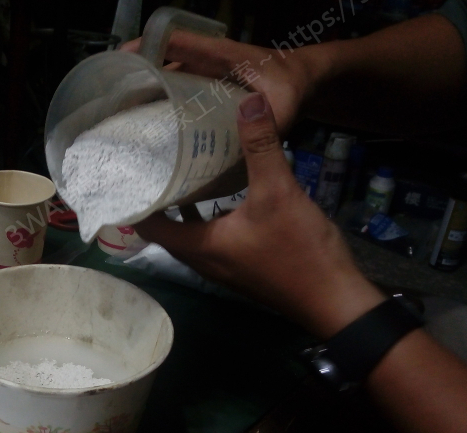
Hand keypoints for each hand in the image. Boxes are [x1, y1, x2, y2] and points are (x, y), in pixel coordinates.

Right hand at [121, 30, 324, 134]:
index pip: (178, 42)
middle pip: (165, 58)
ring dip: (149, 89)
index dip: (148, 47)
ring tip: (124, 113)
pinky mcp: (210, 89)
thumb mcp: (286, 103)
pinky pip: (181, 91)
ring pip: (171, 75)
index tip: (121, 61)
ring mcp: (208, 74)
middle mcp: (209, 61)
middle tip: (113, 97)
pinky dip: (165, 102)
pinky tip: (153, 125)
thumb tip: (247, 136)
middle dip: (139, 73)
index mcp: (221, 55)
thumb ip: (270, 121)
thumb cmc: (293, 84)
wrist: (306, 81)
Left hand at [134, 92, 384, 338]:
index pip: (148, 228)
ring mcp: (225, 267)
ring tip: (184, 170)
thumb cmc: (299, 251)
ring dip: (185, 207)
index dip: (134, 202)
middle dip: (159, 199)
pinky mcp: (244, 267)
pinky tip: (224, 192)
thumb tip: (249, 99)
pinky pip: (214, 239)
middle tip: (155, 162)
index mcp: (200, 247)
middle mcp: (204, 261)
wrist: (336, 299)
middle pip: (167, 230)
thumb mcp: (279, 192)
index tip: (130, 171)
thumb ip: (262, 146)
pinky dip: (210, 216)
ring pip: (192, 234)